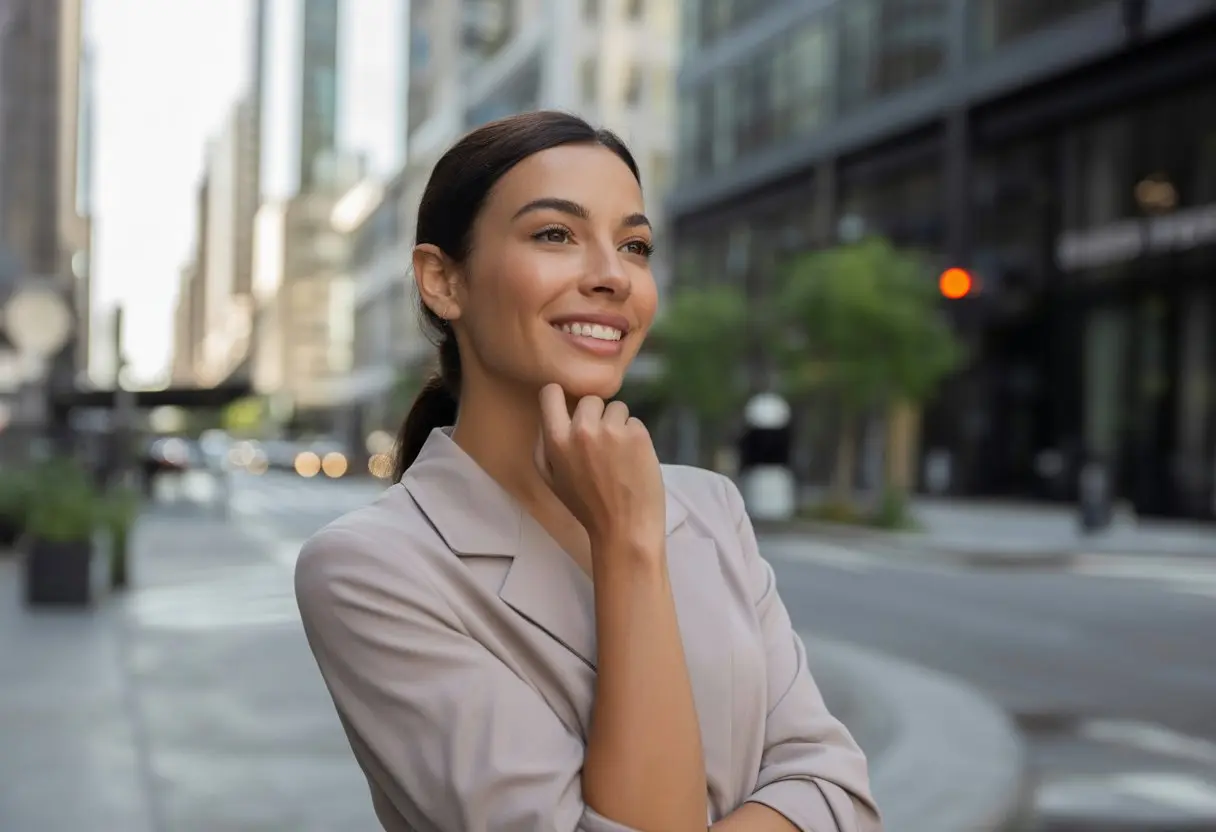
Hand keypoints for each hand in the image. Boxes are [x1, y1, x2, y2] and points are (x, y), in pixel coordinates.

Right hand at [535, 383, 665, 553]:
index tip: (571, 408)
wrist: (624, 530)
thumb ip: (545, 445)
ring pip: (617, 408)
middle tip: (602, 442)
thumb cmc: (587, 507)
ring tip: (619, 454)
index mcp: (556, 441)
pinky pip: (635, 422)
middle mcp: (582, 429)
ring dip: (619, 425)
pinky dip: (636, 436)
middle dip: (597, 415)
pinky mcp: (638, 435)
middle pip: (590, 399)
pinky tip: (633, 460)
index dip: (563, 397)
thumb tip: (550, 416)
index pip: (551, 392)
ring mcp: (612, 430)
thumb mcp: (551, 479)